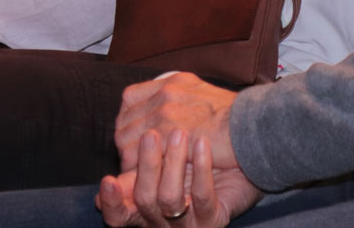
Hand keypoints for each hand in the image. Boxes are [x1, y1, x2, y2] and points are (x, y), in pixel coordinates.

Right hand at [97, 132, 260, 226]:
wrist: (244, 156)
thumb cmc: (198, 149)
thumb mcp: (167, 146)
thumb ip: (141, 140)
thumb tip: (118, 134)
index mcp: (144, 204)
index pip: (118, 214)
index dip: (111, 202)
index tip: (108, 181)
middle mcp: (162, 218)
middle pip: (144, 199)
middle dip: (146, 166)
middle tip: (151, 135)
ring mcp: (189, 221)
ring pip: (169, 199)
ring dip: (172, 164)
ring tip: (180, 133)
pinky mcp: (213, 218)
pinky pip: (203, 197)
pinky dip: (201, 168)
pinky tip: (202, 143)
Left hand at [115, 73, 237, 172]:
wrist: (253, 128)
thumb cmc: (234, 117)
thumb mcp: (201, 93)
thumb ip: (178, 97)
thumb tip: (162, 111)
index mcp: (170, 82)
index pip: (128, 97)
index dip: (127, 117)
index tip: (132, 132)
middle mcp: (164, 94)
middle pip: (124, 119)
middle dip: (125, 139)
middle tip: (132, 155)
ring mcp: (166, 114)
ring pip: (127, 138)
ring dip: (130, 155)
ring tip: (138, 167)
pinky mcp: (170, 137)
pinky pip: (140, 154)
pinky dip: (138, 166)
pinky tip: (146, 174)